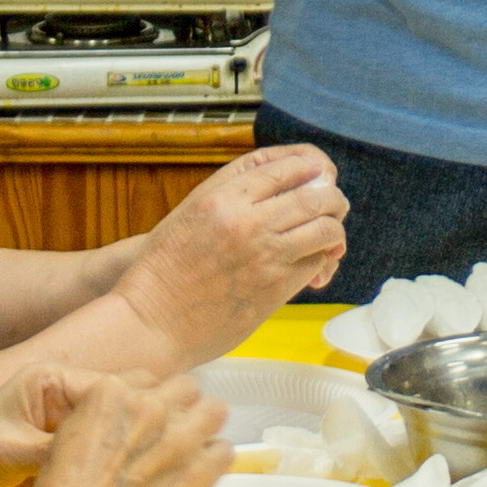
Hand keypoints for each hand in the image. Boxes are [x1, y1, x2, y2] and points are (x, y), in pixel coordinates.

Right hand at [20, 368, 233, 486]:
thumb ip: (105, 417)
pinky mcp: (198, 469)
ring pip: (215, 409)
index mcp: (112, 392)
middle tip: (171, 431)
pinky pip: (224, 451)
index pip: (150, 379)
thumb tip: (124, 422)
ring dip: (205, 426)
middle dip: (181, 407)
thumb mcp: (71, 433)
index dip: (151, 399)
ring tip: (193, 447)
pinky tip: (200, 472)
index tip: (146, 419)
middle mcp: (150, 406)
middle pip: (186, 387)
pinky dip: (214, 460)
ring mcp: (179, 436)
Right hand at [113, 146, 346, 355]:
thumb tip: (284, 176)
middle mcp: (247, 222)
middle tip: (334, 203)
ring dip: (334, 228)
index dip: (312, 167)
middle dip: (332, 197)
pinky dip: (323, 259)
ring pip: (325, 229)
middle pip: (315, 195)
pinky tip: (314, 262)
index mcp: (223, 196)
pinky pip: (317, 263)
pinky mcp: (276, 288)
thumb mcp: (191, 211)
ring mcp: (265, 256)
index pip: (287, 167)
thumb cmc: (165, 268)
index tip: (319, 173)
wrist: (152, 320)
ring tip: (329, 233)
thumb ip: (233, 192)